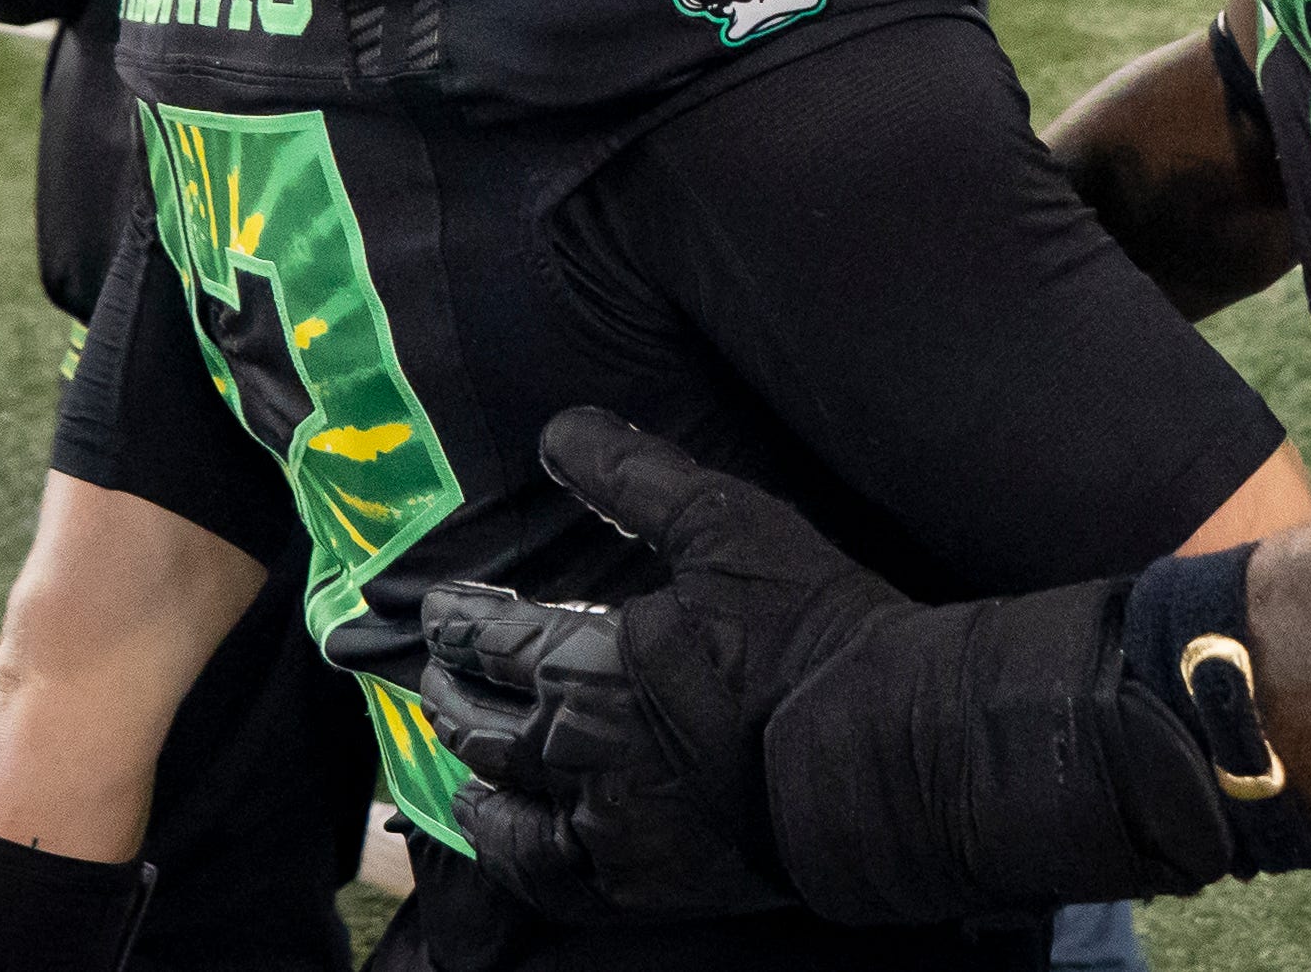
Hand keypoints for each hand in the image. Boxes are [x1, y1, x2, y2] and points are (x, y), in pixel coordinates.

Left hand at [421, 411, 905, 921]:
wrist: (880, 752)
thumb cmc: (808, 631)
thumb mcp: (724, 525)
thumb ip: (635, 476)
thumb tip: (561, 431)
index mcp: (586, 665)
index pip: (494, 639)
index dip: (459, 620)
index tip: (435, 609)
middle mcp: (576, 751)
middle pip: (484, 720)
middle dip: (451, 688)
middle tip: (430, 670)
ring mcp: (605, 825)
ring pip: (504, 794)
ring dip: (469, 762)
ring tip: (450, 744)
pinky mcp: (641, 880)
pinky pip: (543, 872)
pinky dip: (506, 847)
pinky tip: (496, 826)